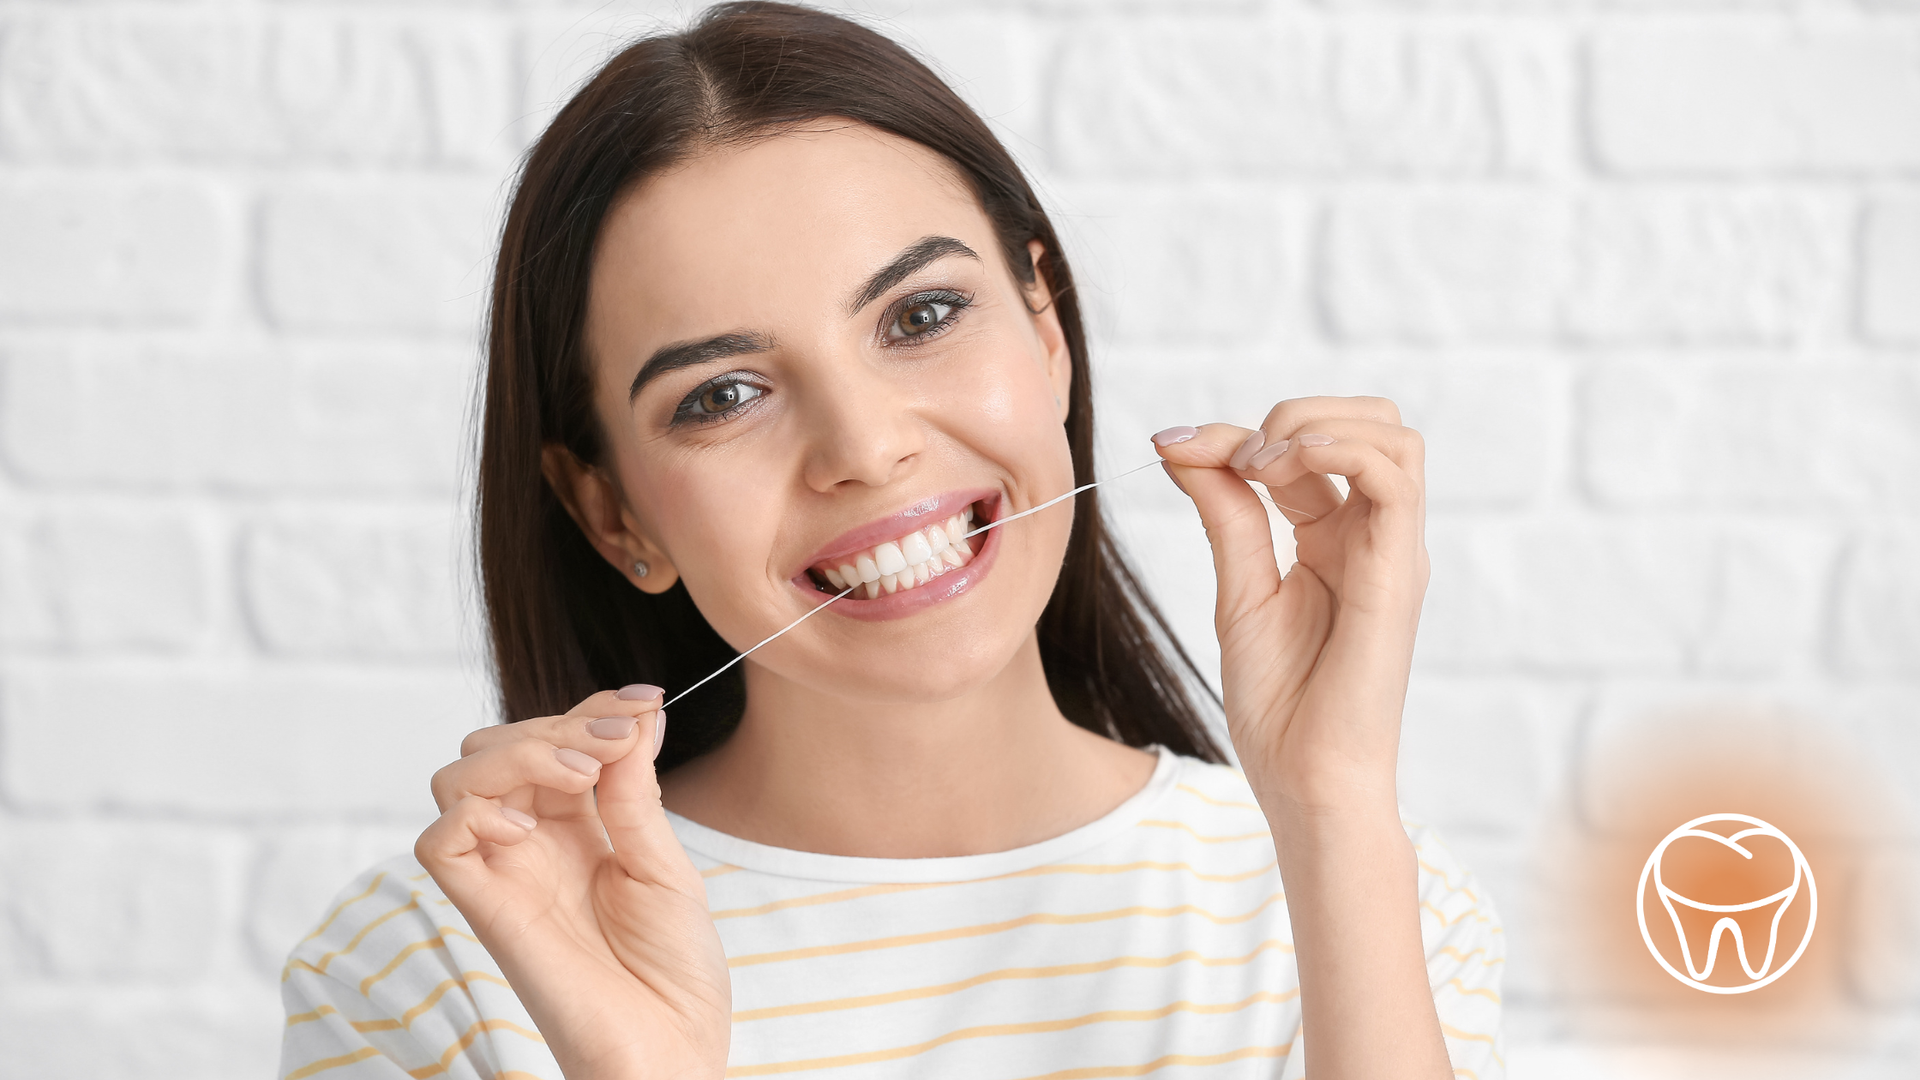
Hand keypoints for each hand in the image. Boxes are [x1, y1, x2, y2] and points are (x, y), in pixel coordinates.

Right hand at [415, 689, 729, 1079]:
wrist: (673, 1046)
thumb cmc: (675, 970)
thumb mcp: (664, 861)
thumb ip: (635, 789)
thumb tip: (637, 712)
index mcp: (579, 827)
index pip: (556, 739)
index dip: (592, 708)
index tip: (644, 701)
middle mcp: (533, 843)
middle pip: (497, 747)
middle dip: (556, 724)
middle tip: (614, 743)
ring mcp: (505, 874)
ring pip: (458, 779)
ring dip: (516, 754)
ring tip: (580, 775)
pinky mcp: (484, 910)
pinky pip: (438, 843)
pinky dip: (473, 813)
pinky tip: (529, 822)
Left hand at [1155, 398, 1427, 818]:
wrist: (1304, 781)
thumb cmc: (1280, 705)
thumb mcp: (1237, 587)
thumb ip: (1224, 511)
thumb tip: (1182, 442)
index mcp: (1334, 539)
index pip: (1306, 447)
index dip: (1238, 433)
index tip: (1176, 447)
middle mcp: (1372, 537)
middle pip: (1368, 424)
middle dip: (1296, 413)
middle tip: (1238, 457)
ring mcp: (1392, 552)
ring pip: (1392, 436)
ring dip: (1316, 425)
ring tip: (1261, 464)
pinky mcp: (1398, 573)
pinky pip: (1395, 478)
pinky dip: (1340, 450)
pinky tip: (1284, 468)